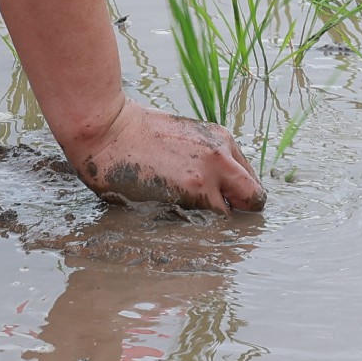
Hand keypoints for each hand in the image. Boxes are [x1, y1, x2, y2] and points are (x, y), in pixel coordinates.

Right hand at [65, 98, 264, 212]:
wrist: (108, 130)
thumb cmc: (136, 135)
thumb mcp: (183, 139)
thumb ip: (205, 161)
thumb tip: (216, 191)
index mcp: (221, 140)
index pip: (249, 180)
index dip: (238, 198)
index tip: (224, 209)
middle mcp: (222, 156)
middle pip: (253, 199)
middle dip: (238, 214)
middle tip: (216, 225)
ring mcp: (210, 175)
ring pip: (229, 216)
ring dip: (214, 225)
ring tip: (189, 226)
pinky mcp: (193, 192)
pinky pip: (209, 223)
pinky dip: (198, 230)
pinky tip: (177, 225)